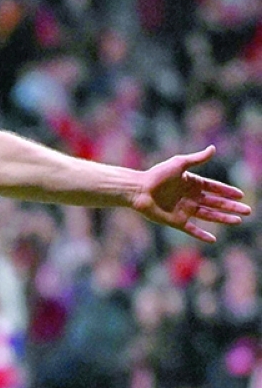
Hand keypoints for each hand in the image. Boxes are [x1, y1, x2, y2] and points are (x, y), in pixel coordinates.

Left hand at [133, 146, 251, 242]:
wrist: (138, 189)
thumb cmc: (157, 175)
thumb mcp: (179, 164)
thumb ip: (197, 159)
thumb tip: (213, 148)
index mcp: (191, 183)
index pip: (214, 188)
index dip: (227, 191)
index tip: (241, 195)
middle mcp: (189, 197)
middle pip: (215, 203)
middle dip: (231, 206)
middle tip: (248, 210)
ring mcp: (183, 210)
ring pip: (208, 215)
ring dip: (223, 219)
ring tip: (238, 220)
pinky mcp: (175, 221)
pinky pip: (191, 229)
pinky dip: (202, 235)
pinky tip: (213, 239)